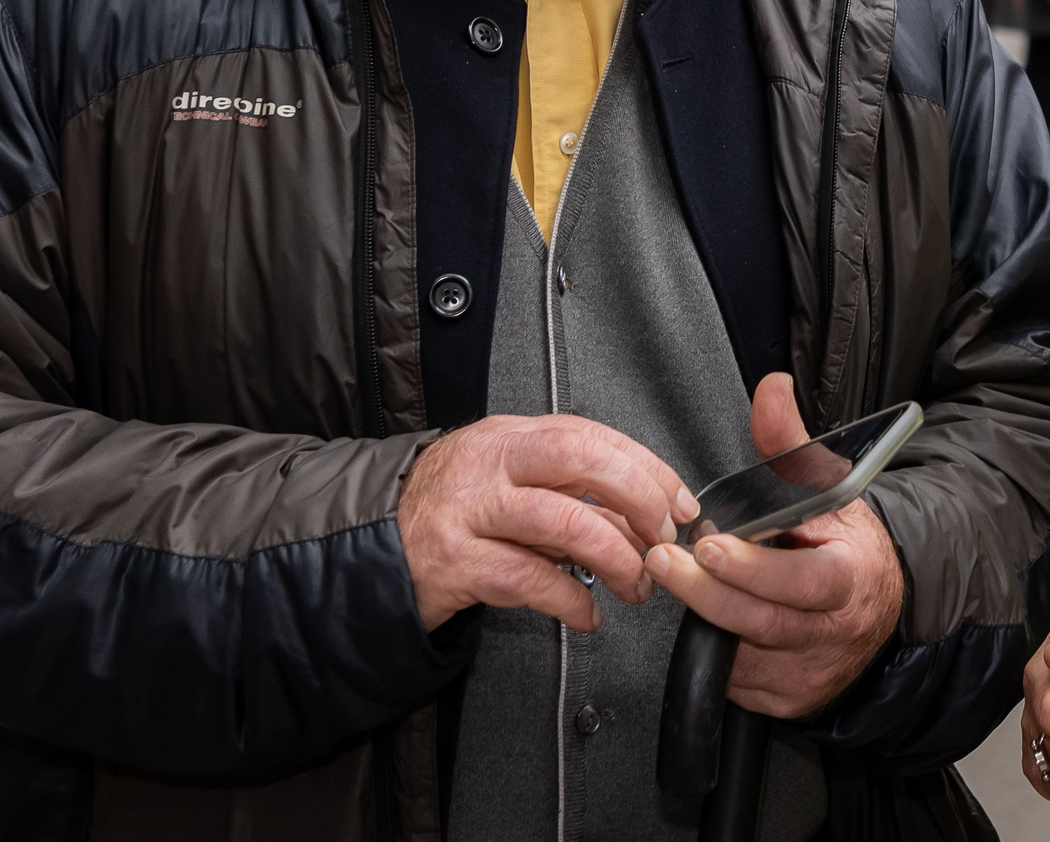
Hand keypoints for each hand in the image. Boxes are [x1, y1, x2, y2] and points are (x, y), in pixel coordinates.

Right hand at [397, 414, 697, 632]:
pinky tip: (587, 614)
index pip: (591, 435)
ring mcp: (468, 511)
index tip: (678, 502)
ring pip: (563, 521)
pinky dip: (571, 601)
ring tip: (636, 584)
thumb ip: (569, 494)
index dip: (645, 468)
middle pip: (581, 460)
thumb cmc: (449, 515)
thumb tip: (642, 517)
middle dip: (638, 499)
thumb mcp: (508, 485)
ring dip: (616, 558)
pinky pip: (528, 580)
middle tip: (661, 539)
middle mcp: (488, 464)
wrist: (371, 549)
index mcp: (508, 437)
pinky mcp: (453, 562)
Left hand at [645, 374, 903, 715]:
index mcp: (850, 577)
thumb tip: (771, 390)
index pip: (805, 582)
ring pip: (743, 655)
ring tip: (678, 581)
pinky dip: (716, 652)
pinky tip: (711, 618)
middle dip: (704, 592)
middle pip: (761, 620)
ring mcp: (810, 671)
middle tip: (661, 560)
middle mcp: (833, 631)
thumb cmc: (847, 547)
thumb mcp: (828, 490)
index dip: (755, 569)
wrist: (879, 608)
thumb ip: (790, 442)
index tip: (710, 547)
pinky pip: (738, 682)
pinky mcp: (788, 699)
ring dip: (705, 619)